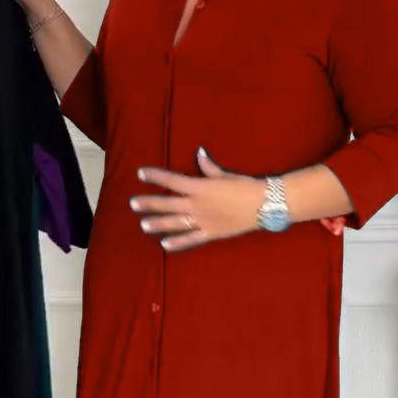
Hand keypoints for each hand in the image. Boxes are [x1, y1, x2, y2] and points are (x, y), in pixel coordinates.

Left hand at [130, 148, 264, 251]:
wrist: (264, 204)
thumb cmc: (245, 186)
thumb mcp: (225, 175)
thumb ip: (208, 167)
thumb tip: (199, 153)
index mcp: (200, 187)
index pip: (172, 180)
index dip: (155, 176)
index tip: (141, 173)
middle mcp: (198, 205)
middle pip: (167, 204)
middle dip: (149, 203)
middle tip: (133, 204)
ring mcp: (203, 221)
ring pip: (175, 223)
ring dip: (158, 224)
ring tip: (143, 225)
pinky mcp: (211, 233)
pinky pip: (191, 239)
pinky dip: (177, 243)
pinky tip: (164, 245)